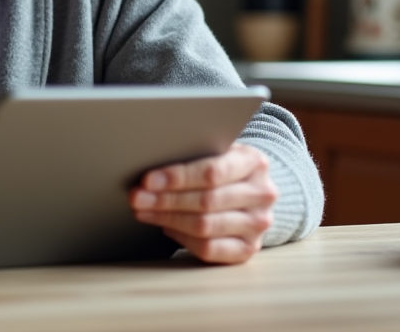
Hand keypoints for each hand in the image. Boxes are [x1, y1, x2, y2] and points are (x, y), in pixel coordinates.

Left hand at [129, 142, 276, 264]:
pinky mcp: (249, 249)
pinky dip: (182, 238)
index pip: (212, 172)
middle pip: (206, 201)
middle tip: (136, 197)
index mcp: (254, 162)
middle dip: (165, 200)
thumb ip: (192, 155)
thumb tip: (150, 170)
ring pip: (205, 226)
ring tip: (143, 211)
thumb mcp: (216, 151)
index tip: (148, 180)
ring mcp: (258, 224)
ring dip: (167, 219)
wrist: (251, 189)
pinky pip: (209, 248)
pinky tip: (166, 227)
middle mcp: (262, 194)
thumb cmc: (224, 167)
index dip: (177, 177)